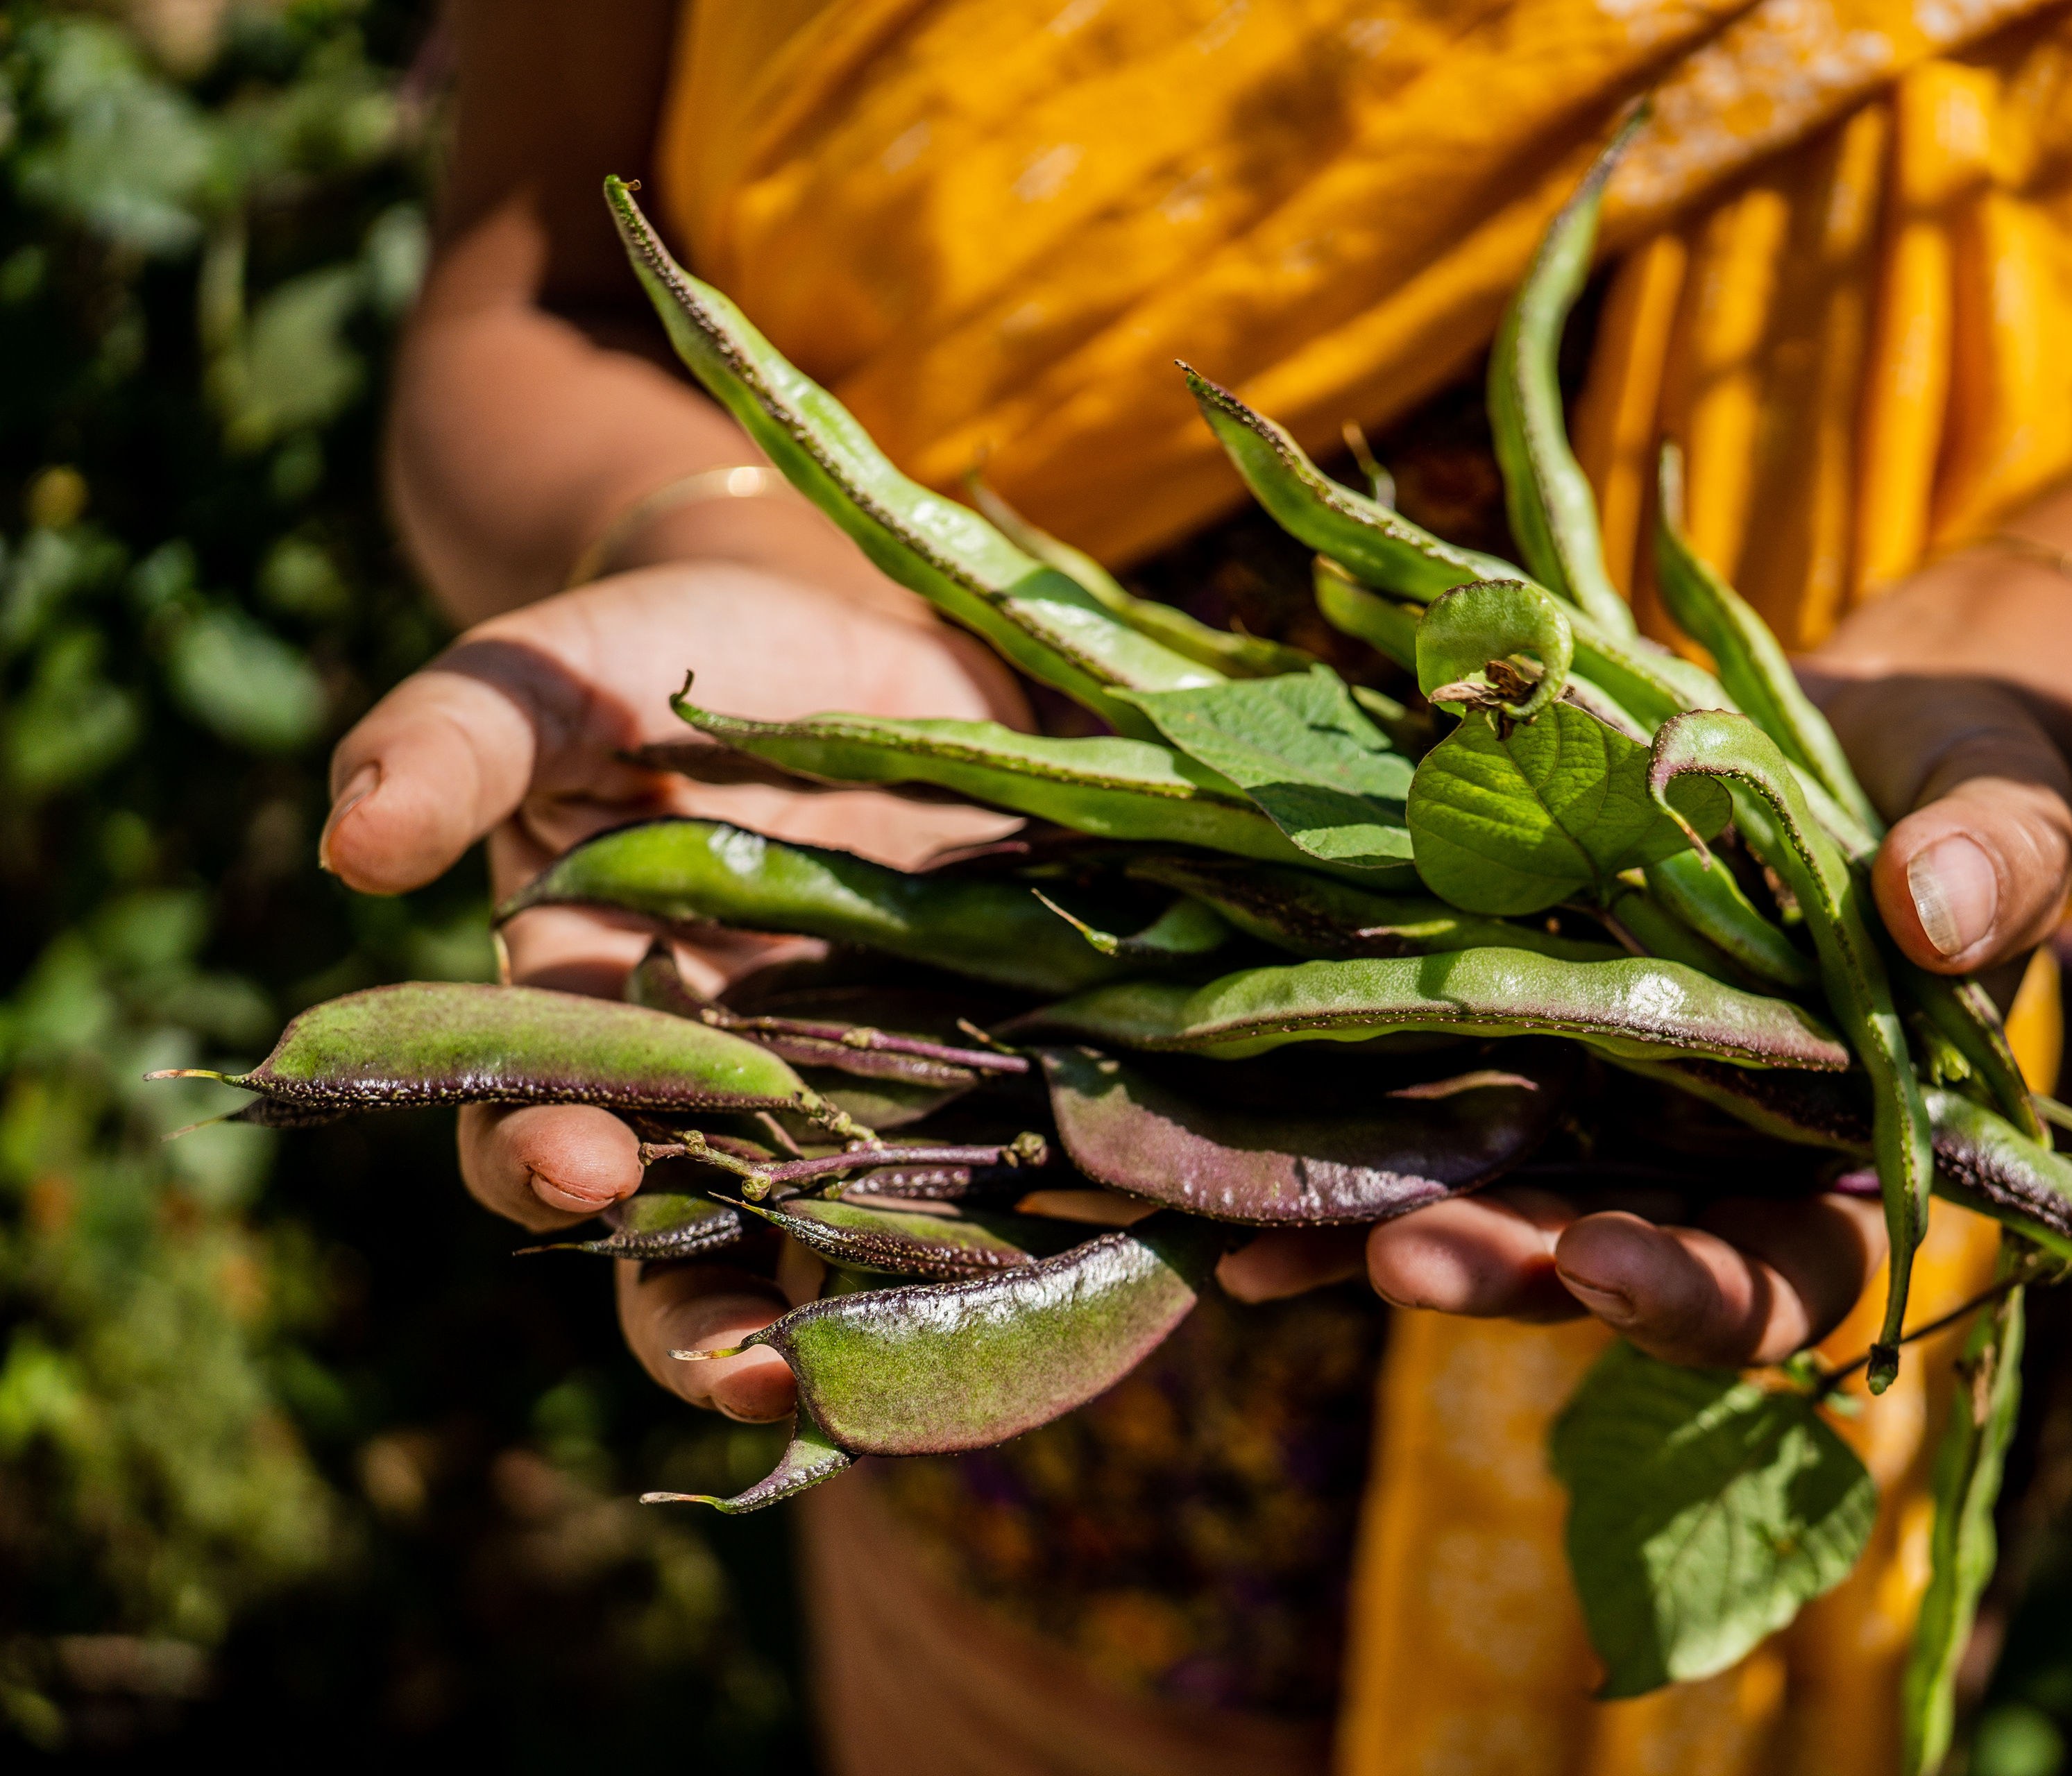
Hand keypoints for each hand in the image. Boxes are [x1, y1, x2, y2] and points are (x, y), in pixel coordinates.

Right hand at [323, 562, 1026, 1418]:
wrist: (835, 630)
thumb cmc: (654, 656)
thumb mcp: (545, 679)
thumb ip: (451, 744)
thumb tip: (351, 839)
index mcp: (594, 1025)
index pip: (543, 1135)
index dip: (547, 1168)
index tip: (585, 1170)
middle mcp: (725, 1097)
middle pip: (701, 1261)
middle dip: (722, 1334)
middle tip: (764, 1378)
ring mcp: (866, 1094)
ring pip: (866, 1257)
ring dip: (893, 1332)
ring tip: (937, 1385)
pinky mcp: (993, 1065)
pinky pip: (1017, 1173)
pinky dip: (1055, 1228)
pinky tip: (1105, 1268)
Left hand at [1335, 558, 2071, 1368]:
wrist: (1856, 729)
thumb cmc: (1960, 783)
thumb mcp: (2002, 803)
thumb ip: (1996, 862)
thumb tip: (1939, 909)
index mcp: (1846, 1161)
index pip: (1784, 1278)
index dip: (1699, 1294)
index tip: (1610, 1265)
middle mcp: (1706, 1163)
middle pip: (1601, 1265)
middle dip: (1505, 1267)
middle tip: (1405, 1257)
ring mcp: (1598, 1107)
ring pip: (1487, 1202)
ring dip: (1379, 1230)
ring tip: (1261, 1243)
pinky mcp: (1512, 1037)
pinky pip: (1417, 1101)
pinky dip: (1325, 1136)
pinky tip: (1218, 1166)